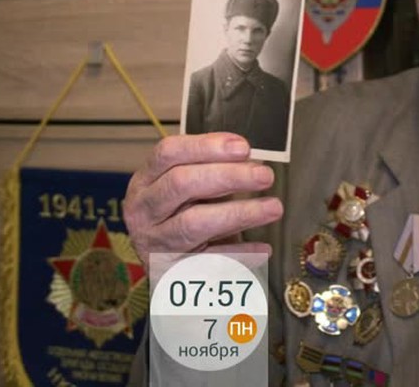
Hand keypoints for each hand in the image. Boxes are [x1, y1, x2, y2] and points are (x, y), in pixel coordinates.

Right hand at [123, 133, 282, 267]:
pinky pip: (208, 262)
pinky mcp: (172, 272)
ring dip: (238, 213)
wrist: (158, 261)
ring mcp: (155, 242)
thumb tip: (253, 162)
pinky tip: (263, 247)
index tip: (243, 147)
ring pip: (194, 224)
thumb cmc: (177, 215)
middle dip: (227, 176)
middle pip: (181, 184)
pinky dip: (238, 254)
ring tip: (273, 207)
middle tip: (264, 175)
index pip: (168, 153)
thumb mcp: (183, 186)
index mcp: (145, 181)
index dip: (205, 146)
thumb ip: (211, 170)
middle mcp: (144, 210)